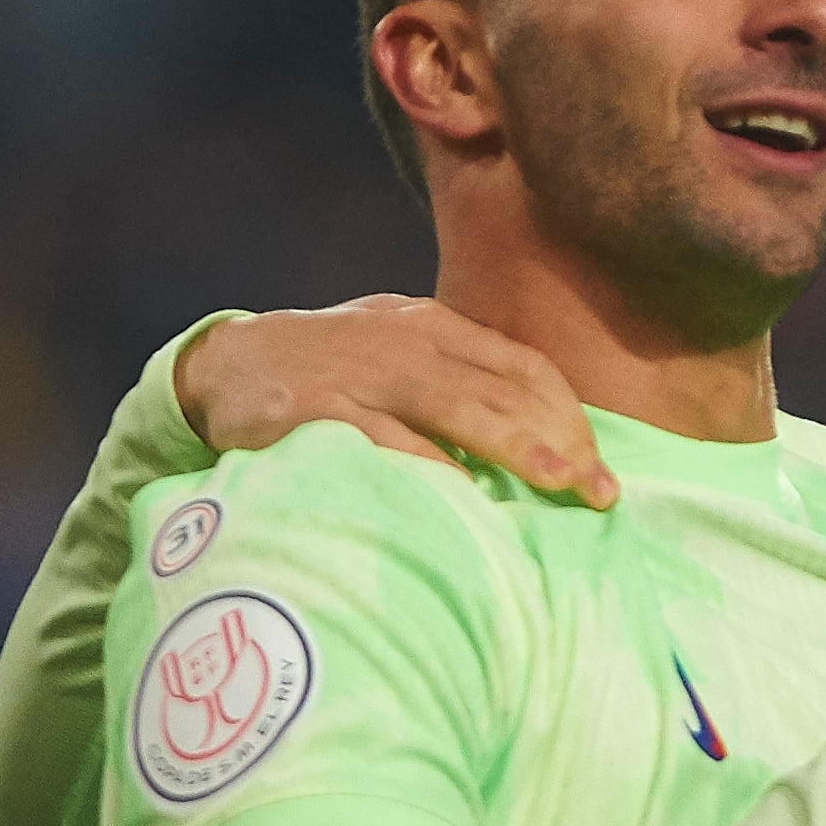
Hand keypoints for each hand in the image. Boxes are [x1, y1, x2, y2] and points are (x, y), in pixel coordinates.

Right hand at [178, 295, 616, 505]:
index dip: (572, 418)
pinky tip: (465, 497)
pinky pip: (387, 439)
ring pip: (457, 406)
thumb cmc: (330, 371)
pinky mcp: (321, 409)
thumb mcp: (398, 356)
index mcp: (436, 328)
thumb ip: (458, 382)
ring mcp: (365, 374)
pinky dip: (430, 467)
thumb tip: (539, 439)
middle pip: (504, 390)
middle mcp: (408, 344)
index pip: (525, 368)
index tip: (600, 470)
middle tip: (599, 493)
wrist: (225, 364)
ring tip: (557, 483)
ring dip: (514, 445)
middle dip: (561, 441)